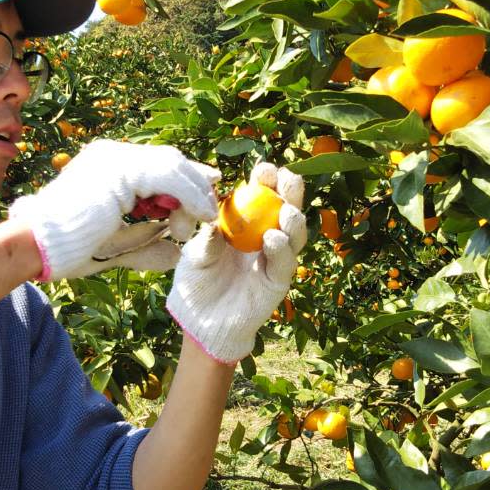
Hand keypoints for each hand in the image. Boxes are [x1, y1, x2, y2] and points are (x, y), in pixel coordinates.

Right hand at [8, 140, 219, 280]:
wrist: (36, 244)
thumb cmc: (68, 248)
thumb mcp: (117, 247)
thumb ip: (145, 245)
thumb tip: (173, 254)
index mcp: (107, 165)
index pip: (158, 164)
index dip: (187, 179)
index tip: (206, 199)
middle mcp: (112, 154)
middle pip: (169, 159)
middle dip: (195, 185)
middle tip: (209, 211)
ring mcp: (115, 157)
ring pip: (173, 165)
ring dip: (192, 194)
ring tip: (196, 223)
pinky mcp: (120, 168)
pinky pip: (169, 175)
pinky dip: (189, 194)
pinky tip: (198, 215)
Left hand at [166, 162, 306, 364]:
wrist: (199, 319)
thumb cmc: (195, 281)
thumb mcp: (195, 254)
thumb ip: (207, 239)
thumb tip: (215, 221)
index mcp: (245, 223)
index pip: (261, 194)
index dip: (267, 180)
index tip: (264, 169)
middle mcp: (265, 236)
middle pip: (286, 208)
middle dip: (291, 191)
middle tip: (287, 179)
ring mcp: (274, 259)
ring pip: (294, 234)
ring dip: (293, 220)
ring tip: (286, 212)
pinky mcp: (277, 282)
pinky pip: (284, 262)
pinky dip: (281, 249)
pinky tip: (273, 238)